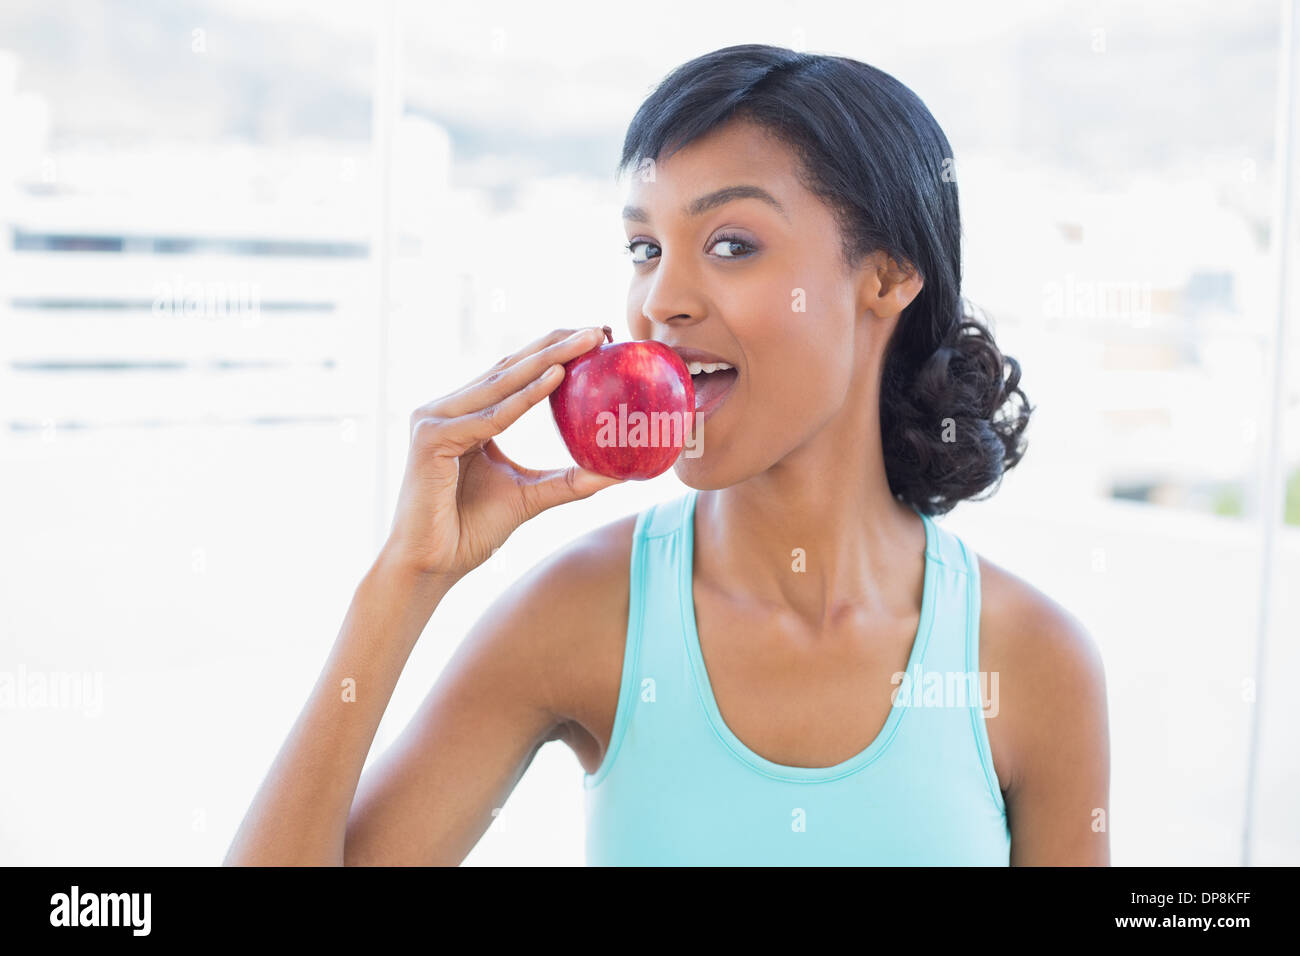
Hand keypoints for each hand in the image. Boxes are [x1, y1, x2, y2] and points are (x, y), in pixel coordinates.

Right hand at [382, 326, 622, 580]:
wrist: (429, 566)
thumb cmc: (470, 531)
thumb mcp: (531, 496)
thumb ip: (569, 481)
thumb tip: (620, 474)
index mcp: (466, 416)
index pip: (515, 375)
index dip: (555, 353)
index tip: (599, 338)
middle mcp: (447, 410)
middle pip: (510, 369)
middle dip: (557, 345)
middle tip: (600, 328)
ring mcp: (434, 420)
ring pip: (502, 384)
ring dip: (549, 360)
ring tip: (588, 341)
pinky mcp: (430, 439)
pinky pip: (490, 417)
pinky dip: (525, 397)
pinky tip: (557, 376)